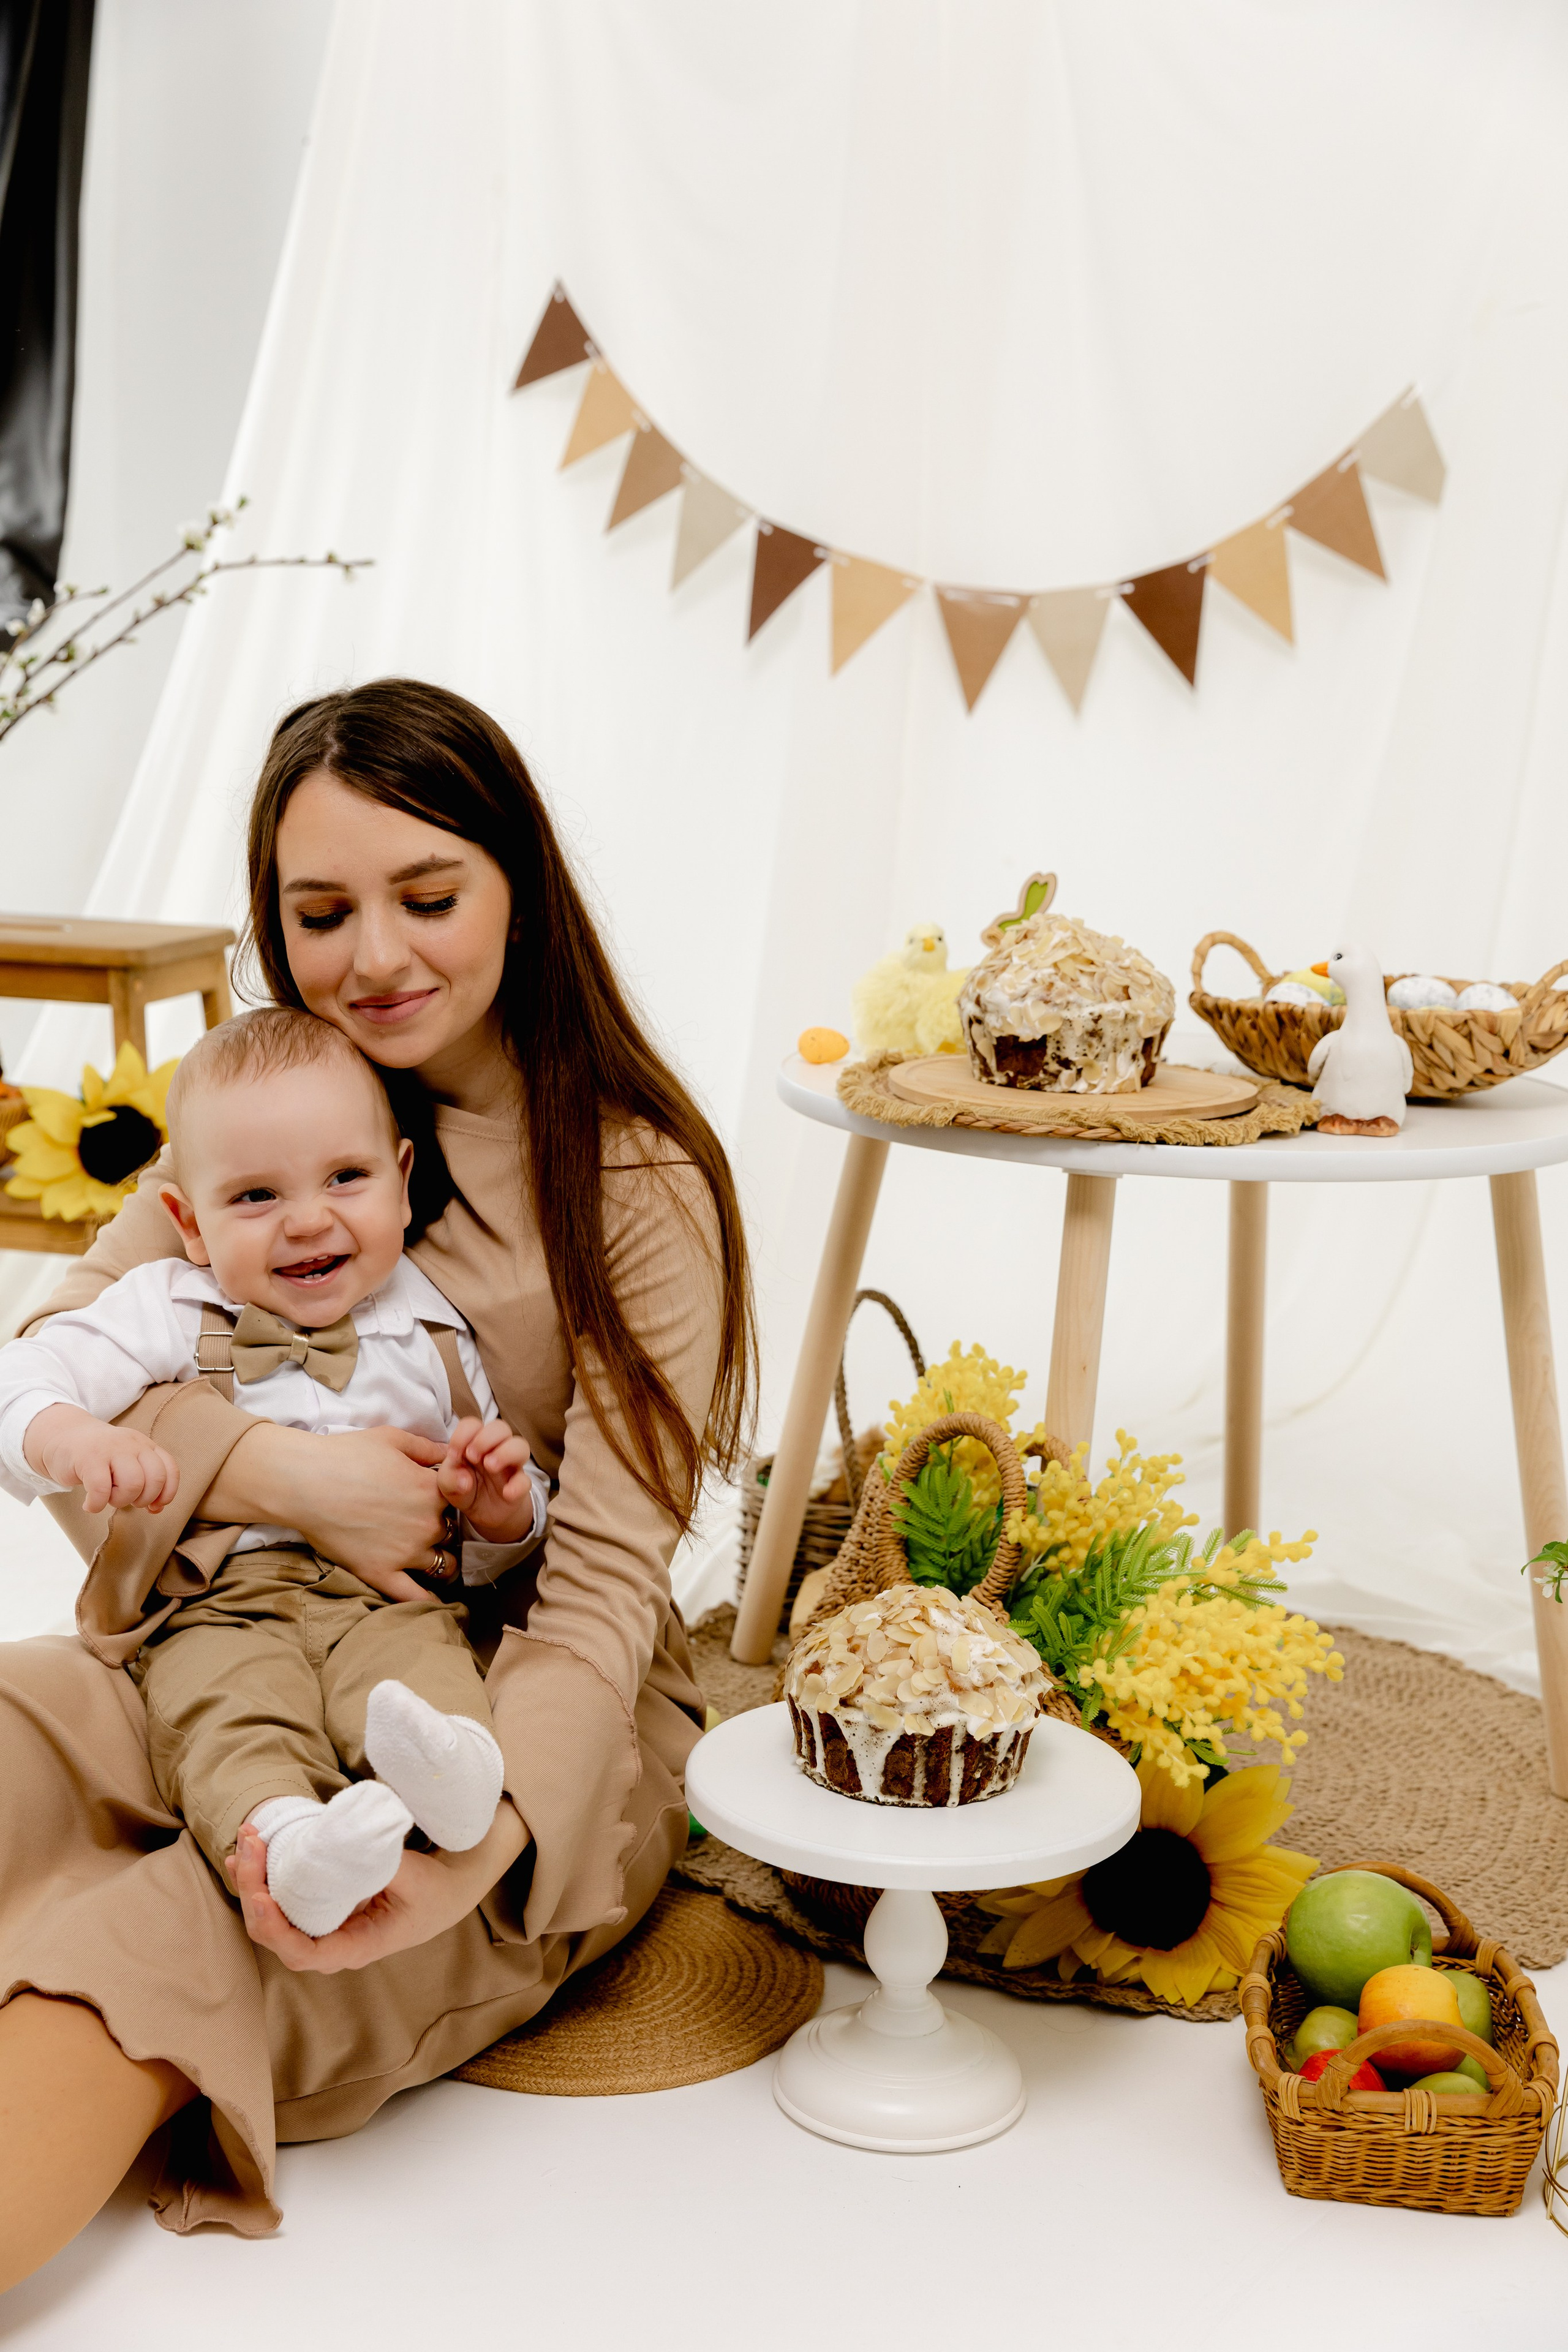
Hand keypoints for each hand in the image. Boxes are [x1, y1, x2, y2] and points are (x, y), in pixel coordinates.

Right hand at [23, 1402, 179, 1513]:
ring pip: (133, 1484)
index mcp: (145, 1446)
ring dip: (120, 1501)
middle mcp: (133, 1444)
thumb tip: (157, 1508)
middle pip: (156, 1479)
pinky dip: (96, 1505)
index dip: (165, 1494)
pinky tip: (90, 1504)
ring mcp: (111, 1449)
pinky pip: (101, 1490)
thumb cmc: (98, 1457)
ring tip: (106, 1498)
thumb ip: (144, 1481)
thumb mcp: (126, 1462)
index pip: (170, 1470)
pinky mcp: (89, 1458)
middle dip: (143, 1499)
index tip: (152, 1506)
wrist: (62, 1436)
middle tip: (124, 1499)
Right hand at [200, 1421, 450, 1582]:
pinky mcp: (382, 1573)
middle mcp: (427, 1523)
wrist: (304, 1481)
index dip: (453, 1499)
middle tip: (426, 1527)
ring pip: (444, 1565)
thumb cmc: (345, 1455)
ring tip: (431, 1560)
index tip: (440, 1500)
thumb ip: (428, 1446)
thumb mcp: (392, 1439)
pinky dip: (427, 1601)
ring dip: (442, 1562)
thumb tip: (453, 1451)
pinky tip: (431, 1602)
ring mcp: (407, 1552)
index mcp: (432, 1489)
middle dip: (444, 1530)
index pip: (462, 1499)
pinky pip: (415, 1596)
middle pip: (453, 1533)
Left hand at [225, 1801, 529, 1970]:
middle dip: (253, 1891)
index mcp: (357, 1946)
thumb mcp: (416, 1878)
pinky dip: (265, 1875)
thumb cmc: (437, 1890)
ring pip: (275, 1916)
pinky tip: (252, 1851)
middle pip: (277, 1934)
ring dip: (254, 1880)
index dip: (275, 1929)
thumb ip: (381, 1864)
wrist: (451, 1889)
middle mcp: (334, 1942)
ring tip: (243, 1841)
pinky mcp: (323, 1905)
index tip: (261, 1895)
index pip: (304, 1953)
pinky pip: (285, 1899)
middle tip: (247, 1846)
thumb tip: (345, 1843)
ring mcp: (326, 1925)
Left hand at [437, 1417, 538, 1544]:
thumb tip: (465, 1479)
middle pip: (500, 1427)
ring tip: (490, 1466)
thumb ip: (448, 1478)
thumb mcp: (447, 1484)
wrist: (481, 1514)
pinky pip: (526, 1480)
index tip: (454, 1455)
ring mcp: (510, 1466)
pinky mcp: (519, 1485)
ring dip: (506, 1452)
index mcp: (474, 1442)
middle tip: (473, 1457)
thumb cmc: (463, 1489)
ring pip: (521, 1445)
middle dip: (485, 1438)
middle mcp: (495, 1449)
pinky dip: (518, 1485)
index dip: (463, 1434)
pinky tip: (507, 1493)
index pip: (472, 1424)